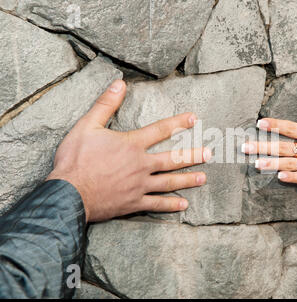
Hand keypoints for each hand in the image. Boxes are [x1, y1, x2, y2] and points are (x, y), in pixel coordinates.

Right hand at [47, 80, 209, 221]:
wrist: (69, 192)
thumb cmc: (76, 159)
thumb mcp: (87, 126)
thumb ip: (105, 105)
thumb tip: (119, 83)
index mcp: (132, 145)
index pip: (160, 130)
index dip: (179, 122)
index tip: (194, 118)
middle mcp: (141, 165)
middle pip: (172, 159)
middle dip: (192, 155)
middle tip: (209, 154)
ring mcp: (139, 185)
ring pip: (169, 182)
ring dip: (187, 180)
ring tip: (203, 178)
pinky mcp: (134, 202)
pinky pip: (156, 204)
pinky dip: (171, 204)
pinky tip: (184, 204)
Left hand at [242, 92, 296, 183]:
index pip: (290, 128)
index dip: (275, 125)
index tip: (260, 123)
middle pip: (283, 147)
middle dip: (263, 146)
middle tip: (245, 147)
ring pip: (288, 163)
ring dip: (272, 163)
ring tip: (256, 164)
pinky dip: (291, 177)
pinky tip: (278, 177)